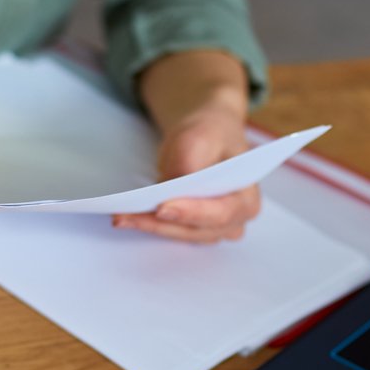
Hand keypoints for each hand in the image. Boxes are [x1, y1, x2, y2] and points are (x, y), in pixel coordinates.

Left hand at [113, 110, 260, 241]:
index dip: (191, 213)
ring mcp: (216, 227)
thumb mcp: (199, 138)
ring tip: (122, 217)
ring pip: (183, 235)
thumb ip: (188, 165)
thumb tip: (169, 193)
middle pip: (198, 230)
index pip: (221, 212)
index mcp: (247, 196)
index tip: (161, 208)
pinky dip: (151, 225)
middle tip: (126, 215)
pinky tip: (128, 217)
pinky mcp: (195, 228)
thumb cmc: (210, 134)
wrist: (208, 134)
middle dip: (161, 224)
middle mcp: (236, 220)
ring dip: (152, 227)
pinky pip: (174, 231)